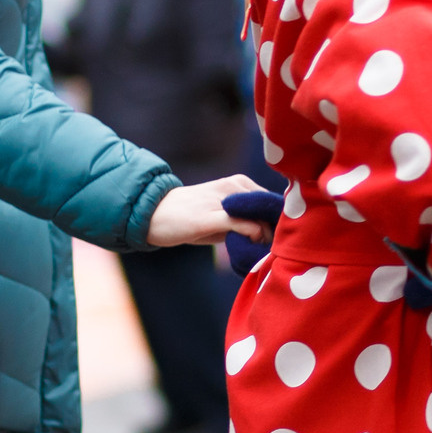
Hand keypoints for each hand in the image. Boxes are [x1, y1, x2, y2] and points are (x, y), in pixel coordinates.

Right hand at [148, 175, 270, 247]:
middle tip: (266, 247)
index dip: (278, 222)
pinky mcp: (211, 216)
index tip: (274, 239)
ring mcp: (222, 200)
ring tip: (256, 249)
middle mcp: (234, 186)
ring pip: (261, 216)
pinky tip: (246, 246)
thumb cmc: (190, 217)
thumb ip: (245, 221)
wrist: (152, 213)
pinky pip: (244, 225)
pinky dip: (252, 237)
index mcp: (238, 183)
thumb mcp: (222, 216)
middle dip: (274, 230)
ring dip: (265, 236)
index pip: (273, 202)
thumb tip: (269, 236)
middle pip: (272, 209)